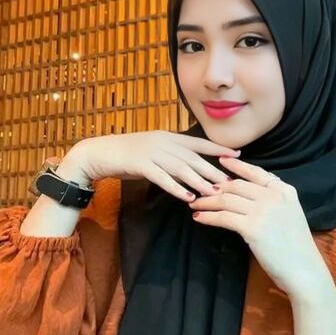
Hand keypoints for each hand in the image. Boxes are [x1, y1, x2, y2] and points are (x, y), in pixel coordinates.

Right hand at [61, 132, 239, 201]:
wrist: (99, 153)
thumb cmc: (128, 154)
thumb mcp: (154, 151)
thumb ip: (172, 157)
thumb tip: (193, 167)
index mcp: (168, 137)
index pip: (198, 143)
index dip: (218, 149)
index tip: (236, 155)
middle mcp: (163, 142)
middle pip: (193, 158)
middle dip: (213, 170)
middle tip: (229, 182)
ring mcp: (151, 152)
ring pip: (180, 168)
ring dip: (198, 181)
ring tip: (213, 192)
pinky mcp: (139, 164)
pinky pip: (161, 177)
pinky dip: (176, 188)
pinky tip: (187, 197)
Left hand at [188, 157, 326, 297]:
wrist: (303, 270)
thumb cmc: (296, 247)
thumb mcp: (290, 214)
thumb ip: (273, 200)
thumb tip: (248, 192)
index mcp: (284, 191)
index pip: (256, 172)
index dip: (236, 166)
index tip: (221, 161)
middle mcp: (274, 196)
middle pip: (236, 185)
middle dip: (215, 187)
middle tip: (201, 191)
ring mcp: (263, 211)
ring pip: (226, 200)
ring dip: (207, 202)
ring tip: (195, 205)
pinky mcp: (252, 227)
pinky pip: (223, 217)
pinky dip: (208, 217)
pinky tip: (199, 218)